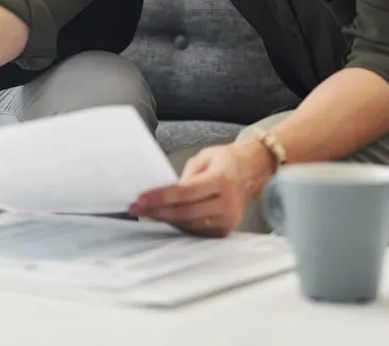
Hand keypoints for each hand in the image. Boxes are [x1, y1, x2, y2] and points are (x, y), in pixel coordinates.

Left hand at [129, 141, 275, 236]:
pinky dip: (179, 225)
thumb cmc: (226, 162)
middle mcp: (226, 203)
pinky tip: (164, 219)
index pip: (185, 192)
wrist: (253, 172)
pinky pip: (197, 232)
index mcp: (221, 180)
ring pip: (189, 224)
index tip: (140, 199)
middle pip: (185, 212)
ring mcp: (228, 219)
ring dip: (164, 220)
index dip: (161, 197)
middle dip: (157, 211)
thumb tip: (165, 193)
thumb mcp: (205, 157)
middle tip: (135, 209)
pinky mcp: (226, 230)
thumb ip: (186, 176)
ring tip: (145, 213)